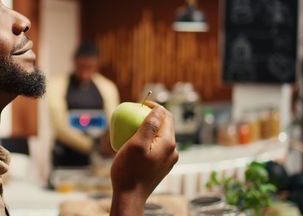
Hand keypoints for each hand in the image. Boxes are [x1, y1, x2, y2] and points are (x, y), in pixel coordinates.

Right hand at [109, 101, 177, 215]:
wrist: (130, 197)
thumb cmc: (129, 171)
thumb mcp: (136, 144)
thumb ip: (149, 125)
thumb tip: (159, 109)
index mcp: (168, 143)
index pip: (166, 116)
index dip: (154, 106)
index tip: (140, 104)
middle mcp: (172, 151)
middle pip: (165, 126)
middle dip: (151, 116)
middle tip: (135, 114)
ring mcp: (168, 159)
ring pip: (160, 136)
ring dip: (148, 129)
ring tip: (132, 128)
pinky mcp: (162, 166)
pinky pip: (157, 147)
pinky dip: (148, 140)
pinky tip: (134, 143)